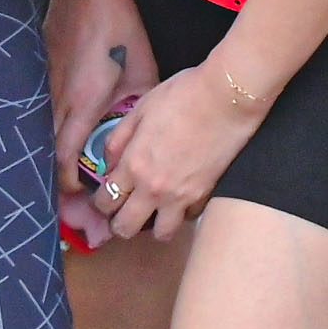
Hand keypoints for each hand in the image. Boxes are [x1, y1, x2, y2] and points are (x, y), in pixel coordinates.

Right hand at [43, 0, 137, 203]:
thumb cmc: (119, 28)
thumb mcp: (143, 70)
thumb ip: (139, 105)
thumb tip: (143, 130)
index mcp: (82, 105)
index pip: (65, 158)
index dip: (70, 184)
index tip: (82, 195)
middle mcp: (58, 100)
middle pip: (49, 152)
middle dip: (60, 177)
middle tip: (76, 192)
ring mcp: (46, 85)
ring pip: (43, 132)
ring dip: (55, 153)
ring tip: (71, 167)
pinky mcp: (43, 72)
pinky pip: (43, 110)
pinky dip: (52, 127)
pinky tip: (66, 129)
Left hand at [96, 60, 265, 240]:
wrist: (226, 98)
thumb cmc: (183, 95)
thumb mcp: (141, 109)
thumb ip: (119, 139)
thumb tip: (108, 164)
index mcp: (133, 164)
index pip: (105, 201)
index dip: (100, 203)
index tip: (104, 198)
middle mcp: (153, 188)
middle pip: (126, 227)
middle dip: (119, 223)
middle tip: (123, 212)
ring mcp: (181, 196)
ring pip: (161, 233)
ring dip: (154, 224)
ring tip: (154, 211)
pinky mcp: (205, 195)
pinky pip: (188, 216)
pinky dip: (183, 211)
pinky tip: (181, 197)